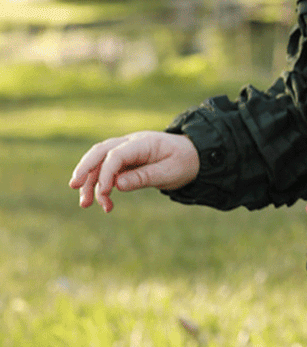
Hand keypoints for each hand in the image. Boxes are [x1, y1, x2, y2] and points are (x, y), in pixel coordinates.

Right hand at [70, 131, 199, 213]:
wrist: (194, 156)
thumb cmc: (184, 162)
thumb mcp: (169, 173)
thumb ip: (144, 177)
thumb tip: (117, 185)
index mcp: (144, 142)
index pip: (116, 154)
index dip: (106, 173)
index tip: (104, 193)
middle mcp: (131, 143)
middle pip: (100, 151)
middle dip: (85, 169)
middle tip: (73, 187)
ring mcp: (126, 150)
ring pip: (100, 162)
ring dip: (90, 182)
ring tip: (86, 204)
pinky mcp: (125, 161)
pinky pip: (107, 170)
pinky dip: (102, 185)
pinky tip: (106, 203)